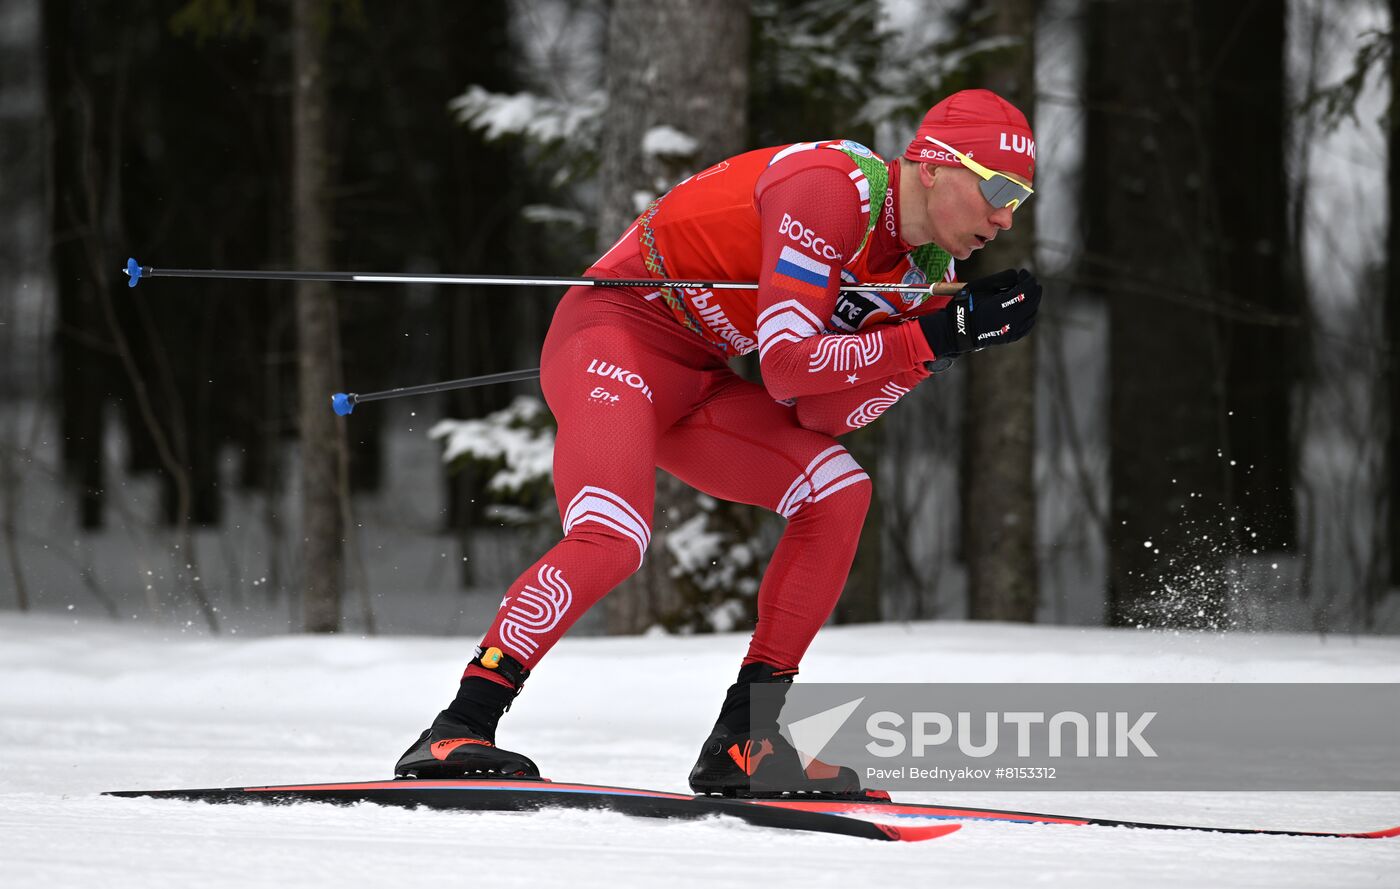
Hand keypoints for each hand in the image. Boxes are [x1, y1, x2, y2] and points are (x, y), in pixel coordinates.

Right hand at [917, 269, 1040, 358]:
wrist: (959, 330)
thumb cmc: (966, 305)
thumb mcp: (980, 287)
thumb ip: (1001, 279)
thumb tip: (1018, 277)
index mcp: (1000, 307)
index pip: (1025, 290)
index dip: (1027, 279)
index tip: (1023, 272)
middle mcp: (1010, 320)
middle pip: (1032, 301)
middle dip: (1033, 287)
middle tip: (1028, 280)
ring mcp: (1012, 330)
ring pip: (1032, 312)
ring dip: (1033, 300)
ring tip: (1026, 292)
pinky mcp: (1012, 336)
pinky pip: (1028, 324)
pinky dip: (1030, 313)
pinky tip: (1025, 307)